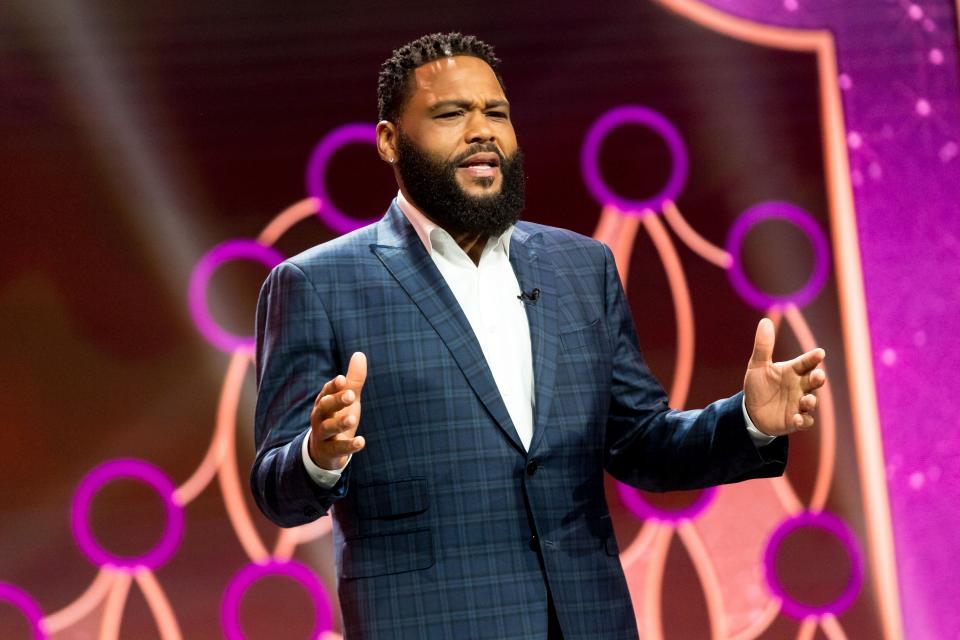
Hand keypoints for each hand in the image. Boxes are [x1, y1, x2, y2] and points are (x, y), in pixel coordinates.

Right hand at [308, 352, 366, 469]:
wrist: (326, 452)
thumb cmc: (338, 418)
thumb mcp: (348, 400)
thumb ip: (354, 380)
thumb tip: (360, 354)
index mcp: (324, 402)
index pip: (326, 392)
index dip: (333, 386)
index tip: (342, 379)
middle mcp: (320, 417)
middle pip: (324, 407)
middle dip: (336, 401)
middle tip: (350, 395)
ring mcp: (322, 435)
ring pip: (328, 428)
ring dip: (340, 423)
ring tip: (353, 419)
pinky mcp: (329, 452)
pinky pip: (337, 449)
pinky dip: (348, 446)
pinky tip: (361, 442)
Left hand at [743, 318, 825, 436]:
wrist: (751, 410)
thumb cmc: (759, 385)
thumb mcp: (757, 365)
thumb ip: (763, 346)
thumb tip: (764, 321)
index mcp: (793, 371)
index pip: (806, 362)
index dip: (813, 358)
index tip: (819, 353)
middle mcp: (800, 386)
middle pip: (814, 381)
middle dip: (818, 378)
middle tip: (818, 376)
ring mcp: (799, 404)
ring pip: (811, 402)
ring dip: (811, 401)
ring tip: (806, 400)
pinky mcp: (795, 420)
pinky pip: (805, 422)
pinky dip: (803, 421)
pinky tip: (798, 419)